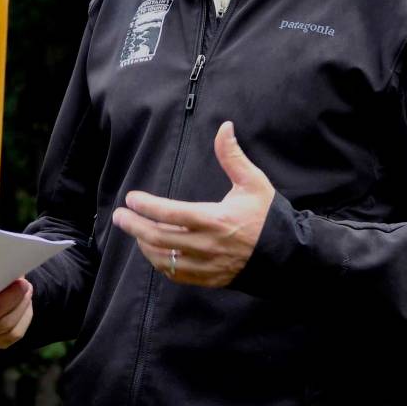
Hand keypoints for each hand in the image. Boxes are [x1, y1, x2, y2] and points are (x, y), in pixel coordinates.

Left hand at [111, 121, 274, 286]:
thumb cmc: (268, 215)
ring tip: (135, 231)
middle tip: (119, 217)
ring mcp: (207, 265)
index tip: (131, 199)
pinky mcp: (209, 279)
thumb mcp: (253, 182)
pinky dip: (160, 263)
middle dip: (134, 227)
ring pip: (164, 259)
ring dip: (144, 245)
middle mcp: (207, 245)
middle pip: (159, 239)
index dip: (146, 206)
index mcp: (215, 220)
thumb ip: (232, 156)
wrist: (287, 254)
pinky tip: (154, 251)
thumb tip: (224, 127)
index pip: (170, 214)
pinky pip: (176, 274)